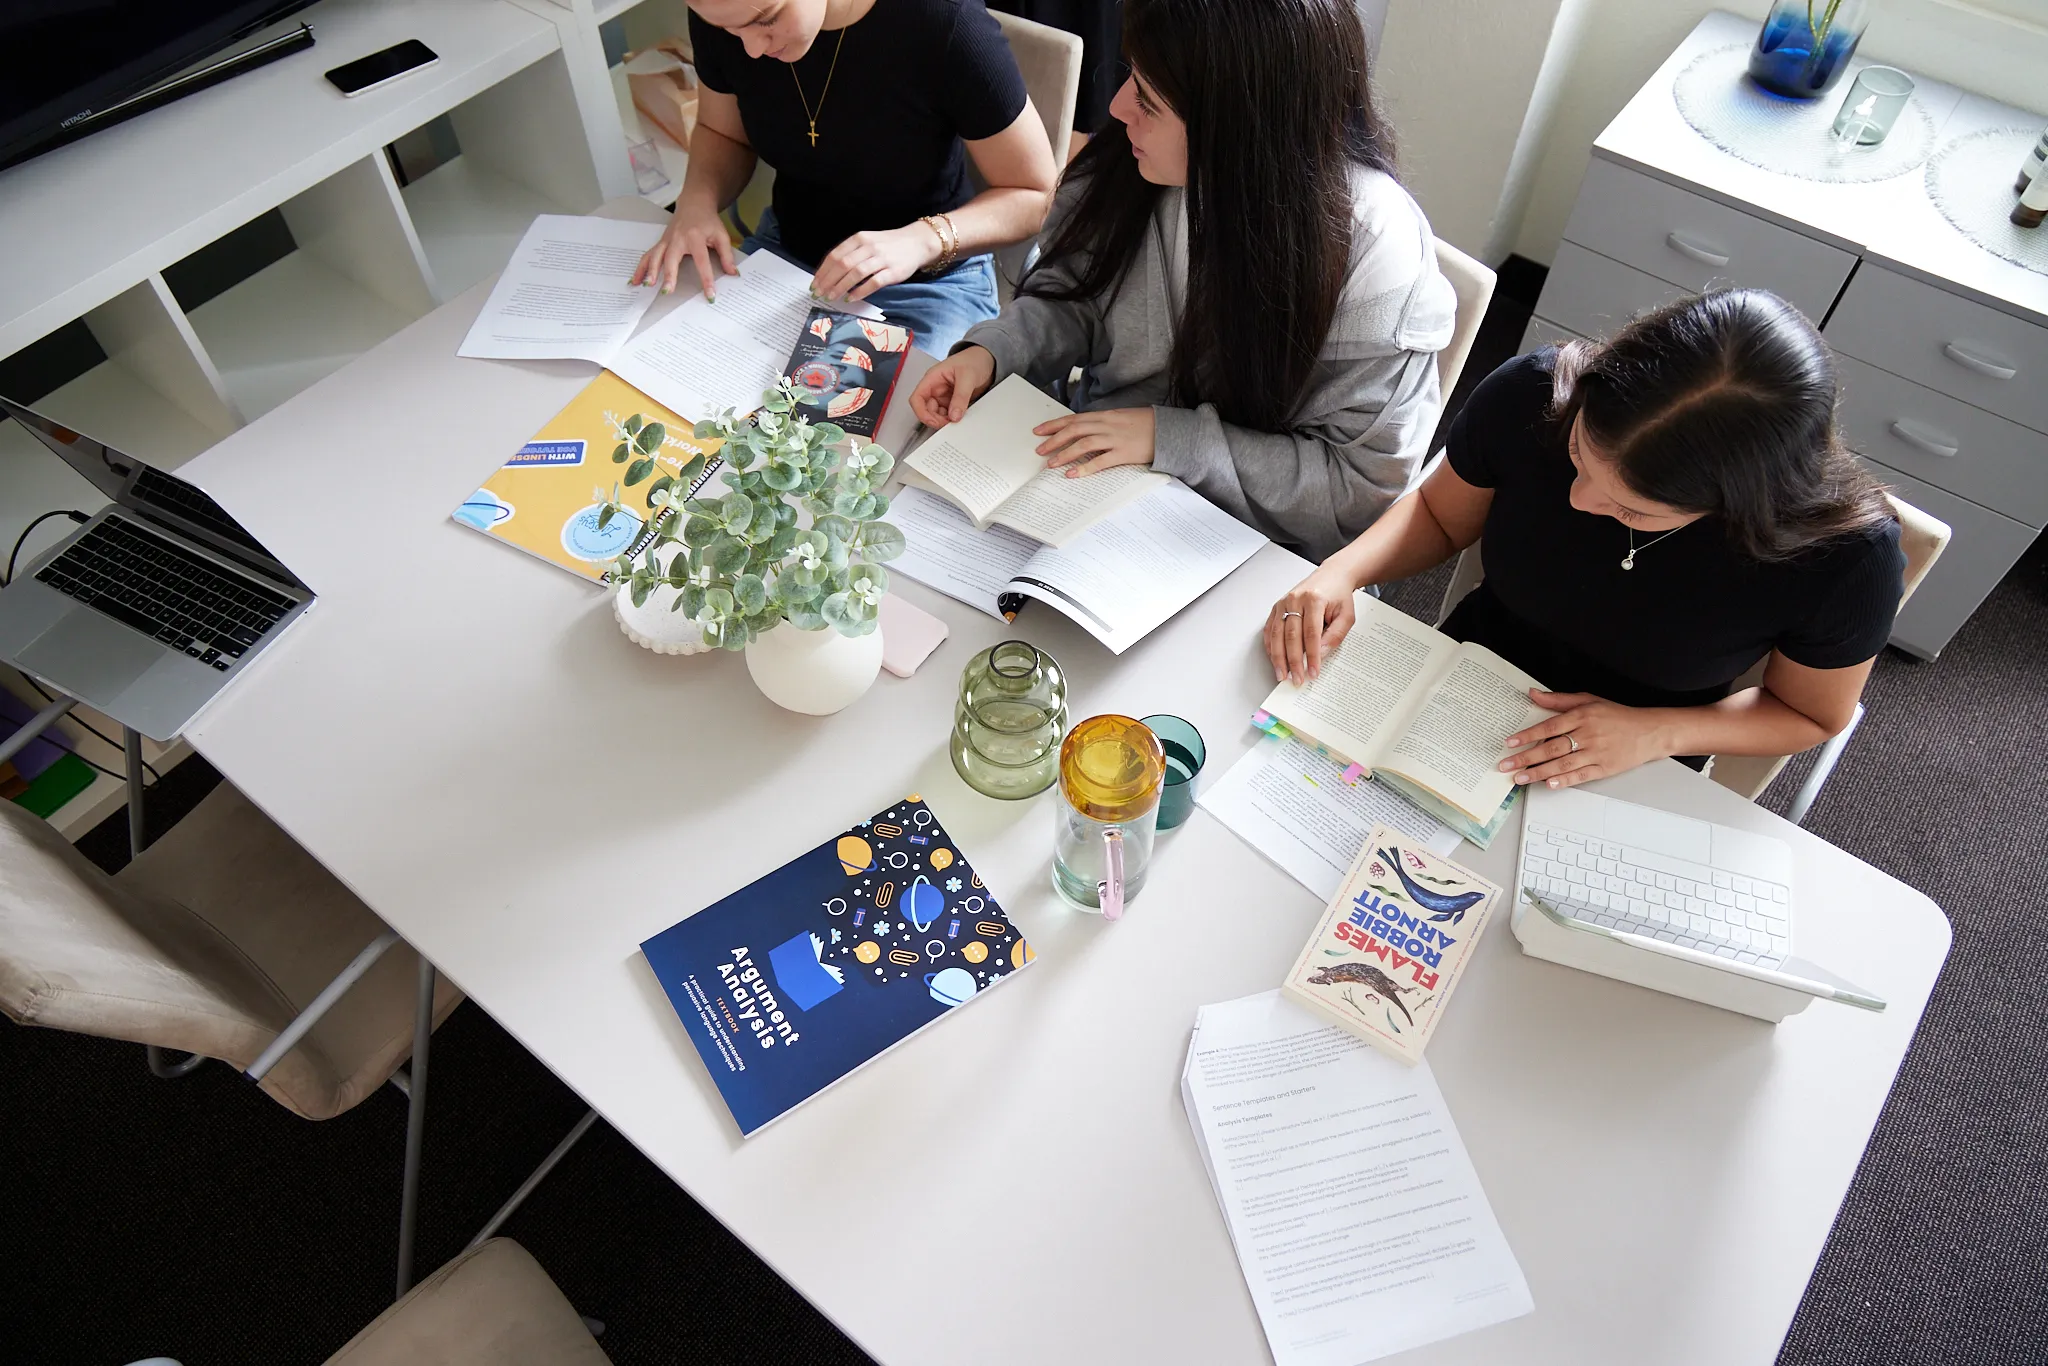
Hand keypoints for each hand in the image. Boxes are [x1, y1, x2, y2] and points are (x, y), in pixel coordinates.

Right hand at [631, 201, 737, 298]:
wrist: (694, 204)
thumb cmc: (708, 221)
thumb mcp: (721, 235)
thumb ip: (727, 255)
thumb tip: (733, 274)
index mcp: (695, 237)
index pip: (702, 261)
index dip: (706, 279)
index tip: (710, 295)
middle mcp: (677, 238)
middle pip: (671, 257)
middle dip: (668, 274)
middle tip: (667, 290)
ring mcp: (666, 240)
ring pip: (655, 256)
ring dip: (649, 271)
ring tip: (646, 285)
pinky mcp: (660, 243)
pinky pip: (648, 255)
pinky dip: (640, 268)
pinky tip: (635, 281)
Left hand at [813, 225, 939, 303]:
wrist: (916, 243)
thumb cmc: (889, 245)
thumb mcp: (868, 242)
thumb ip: (851, 254)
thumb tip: (831, 273)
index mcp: (859, 238)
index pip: (836, 255)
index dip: (823, 271)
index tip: (815, 283)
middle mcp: (869, 247)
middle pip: (843, 265)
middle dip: (828, 281)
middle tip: (819, 293)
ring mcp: (881, 259)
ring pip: (856, 273)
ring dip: (841, 287)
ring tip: (831, 297)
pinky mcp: (893, 272)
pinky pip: (873, 283)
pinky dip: (860, 291)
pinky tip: (851, 298)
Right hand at [910, 346, 996, 426]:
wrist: (987, 361)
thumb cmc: (974, 360)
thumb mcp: (968, 377)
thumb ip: (960, 397)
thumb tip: (954, 416)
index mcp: (933, 378)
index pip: (917, 398)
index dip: (921, 412)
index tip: (933, 421)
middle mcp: (935, 388)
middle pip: (926, 410)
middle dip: (936, 419)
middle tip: (949, 423)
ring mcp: (944, 397)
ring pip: (937, 415)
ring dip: (944, 421)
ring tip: (957, 420)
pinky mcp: (953, 403)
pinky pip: (948, 415)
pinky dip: (953, 420)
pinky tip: (960, 418)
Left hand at [1033, 408, 1154, 476]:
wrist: (1168, 430)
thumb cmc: (1145, 425)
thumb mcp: (1120, 418)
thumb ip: (1102, 423)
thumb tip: (1083, 431)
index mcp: (1105, 416)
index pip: (1074, 419)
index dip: (1054, 425)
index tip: (1039, 431)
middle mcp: (1107, 425)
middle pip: (1074, 430)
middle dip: (1054, 440)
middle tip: (1039, 450)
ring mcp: (1115, 439)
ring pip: (1084, 444)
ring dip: (1065, 454)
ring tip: (1051, 463)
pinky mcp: (1124, 453)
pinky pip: (1100, 461)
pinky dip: (1085, 468)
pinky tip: (1073, 474)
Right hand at [1263, 564, 1360, 684]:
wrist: (1332, 576)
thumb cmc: (1339, 595)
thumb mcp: (1346, 616)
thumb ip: (1335, 635)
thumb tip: (1320, 654)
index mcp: (1314, 600)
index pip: (1311, 634)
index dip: (1311, 656)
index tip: (1312, 672)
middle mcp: (1295, 600)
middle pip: (1291, 636)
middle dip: (1293, 662)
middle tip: (1297, 679)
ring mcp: (1283, 603)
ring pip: (1276, 635)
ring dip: (1278, 658)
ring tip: (1282, 675)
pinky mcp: (1277, 607)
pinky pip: (1269, 630)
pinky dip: (1270, 647)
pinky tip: (1274, 659)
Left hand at [1501, 690, 1674, 788]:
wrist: (1650, 731)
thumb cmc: (1617, 716)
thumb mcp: (1589, 700)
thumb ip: (1558, 700)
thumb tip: (1532, 693)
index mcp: (1583, 715)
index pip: (1549, 726)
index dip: (1528, 735)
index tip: (1510, 743)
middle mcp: (1588, 734)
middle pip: (1552, 748)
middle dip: (1526, 757)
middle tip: (1506, 765)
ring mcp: (1597, 752)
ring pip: (1563, 764)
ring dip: (1539, 772)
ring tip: (1520, 778)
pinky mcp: (1606, 767)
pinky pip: (1582, 775)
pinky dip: (1565, 780)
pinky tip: (1549, 784)